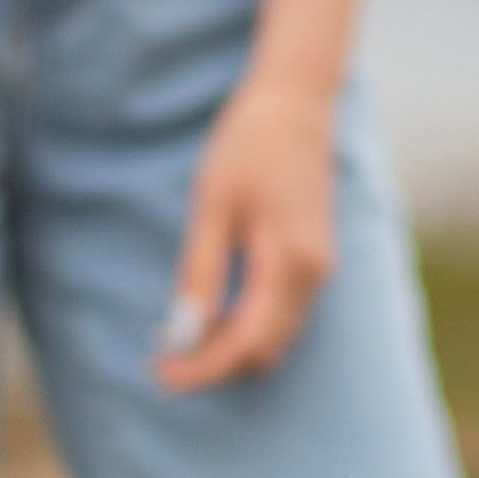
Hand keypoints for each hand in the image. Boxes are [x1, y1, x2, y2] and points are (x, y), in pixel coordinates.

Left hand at [155, 70, 337, 390]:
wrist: (295, 102)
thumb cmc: (248, 144)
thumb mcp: (212, 206)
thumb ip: (200, 274)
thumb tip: (183, 337)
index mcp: (291, 260)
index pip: (246, 343)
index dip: (203, 369)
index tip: (161, 375)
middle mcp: (315, 274)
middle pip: (262, 352)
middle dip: (212, 368)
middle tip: (159, 366)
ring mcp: (319, 270)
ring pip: (273, 340)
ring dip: (226, 352)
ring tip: (176, 344)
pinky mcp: (313, 263)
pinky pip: (279, 318)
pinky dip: (243, 330)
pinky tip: (206, 319)